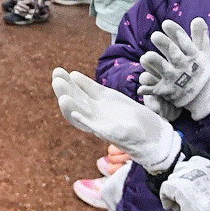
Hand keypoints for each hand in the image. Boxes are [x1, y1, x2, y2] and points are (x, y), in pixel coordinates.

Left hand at [51, 67, 181, 172]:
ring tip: (58, 71)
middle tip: (57, 78)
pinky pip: (92, 88)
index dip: (69, 108)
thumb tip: (84, 122)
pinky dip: (83, 82)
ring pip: (80, 93)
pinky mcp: (107, 97)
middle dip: (65, 90)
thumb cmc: (138, 139)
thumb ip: (103, 128)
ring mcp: (98, 105)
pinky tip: (74, 75)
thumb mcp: (120, 134)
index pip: (75, 117)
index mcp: (93, 127)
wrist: (152, 133)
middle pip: (74, 101)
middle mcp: (92, 116)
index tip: (64, 99)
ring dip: (69, 83)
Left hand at [139, 18, 209, 120]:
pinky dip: (148, 88)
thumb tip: (197, 18)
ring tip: (147, 56)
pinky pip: (155, 88)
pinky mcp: (166, 90)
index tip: (166, 23)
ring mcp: (174, 79)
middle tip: (155, 36)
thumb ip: (200, 36)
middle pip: (173, 54)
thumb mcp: (203, 54)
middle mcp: (183, 67)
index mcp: (193, 57)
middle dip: (165, 45)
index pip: (184, 42)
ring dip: (156, 64)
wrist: (203, 98)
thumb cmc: (200, 71)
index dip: (175, 33)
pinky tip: (140, 87)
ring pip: (163, 70)